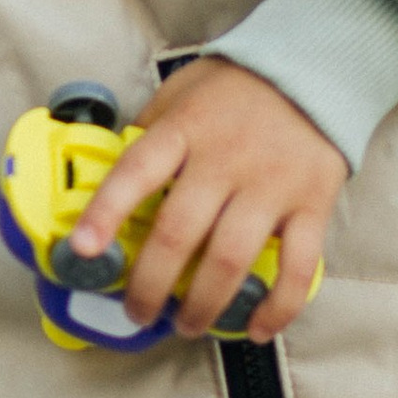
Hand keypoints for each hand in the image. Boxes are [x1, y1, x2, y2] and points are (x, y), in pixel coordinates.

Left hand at [69, 57, 345, 340]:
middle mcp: (225, 159)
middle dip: (150, 285)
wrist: (314, 69)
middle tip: (138, 313)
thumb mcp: (179, 93)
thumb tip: (110, 181)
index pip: (137, 172)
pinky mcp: (312, 205)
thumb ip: (148, 134)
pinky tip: (255, 328)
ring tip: (188, 326)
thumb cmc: (236, 87)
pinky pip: (298, 266)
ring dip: (204, 304)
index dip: (106, 212)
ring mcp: (271, 184)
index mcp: (185, 130)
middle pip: (178, 233)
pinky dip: (277, 306)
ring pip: (230, 259)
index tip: (82, 250)